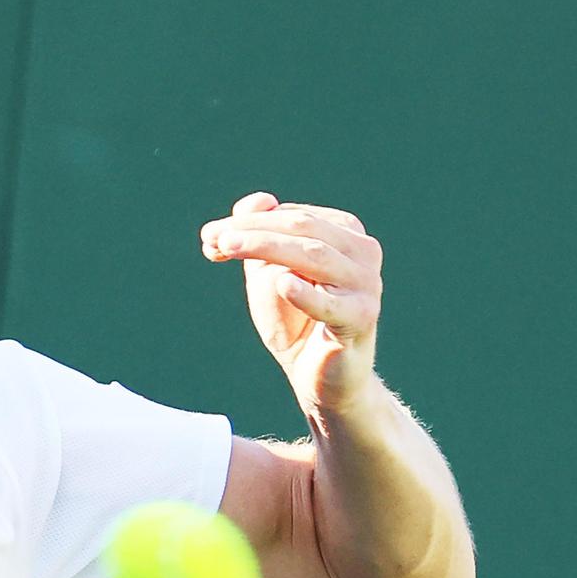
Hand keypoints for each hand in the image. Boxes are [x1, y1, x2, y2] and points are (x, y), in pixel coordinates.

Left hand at [202, 191, 385, 417]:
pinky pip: (332, 304)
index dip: (248, 222)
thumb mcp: (269, 272)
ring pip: (312, 256)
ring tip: (229, 247)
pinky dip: (307, 294)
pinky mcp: (361, 320)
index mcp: (346, 233)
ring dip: (266, 248)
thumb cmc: (295, 319)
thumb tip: (257, 201)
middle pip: (301, 229)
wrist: (318, 376)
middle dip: (252, 231)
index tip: (209, 236)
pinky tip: (284, 284)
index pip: (292, 216)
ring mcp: (367, 285)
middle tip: (213, 238)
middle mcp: (363, 253)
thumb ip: (260, 235)